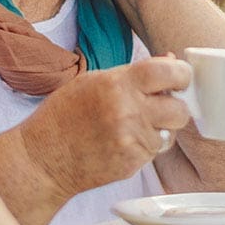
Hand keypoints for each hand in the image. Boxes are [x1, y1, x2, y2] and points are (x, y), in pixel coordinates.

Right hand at [20, 56, 194, 199]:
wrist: (42, 159)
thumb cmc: (63, 116)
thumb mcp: (93, 81)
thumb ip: (134, 73)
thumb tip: (170, 60)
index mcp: (118, 84)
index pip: (170, 72)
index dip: (182, 74)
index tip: (181, 78)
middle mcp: (128, 111)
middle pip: (180, 109)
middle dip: (176, 107)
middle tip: (163, 105)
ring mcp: (130, 140)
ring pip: (170, 134)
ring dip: (161, 129)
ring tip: (135, 126)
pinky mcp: (131, 164)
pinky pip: (155, 152)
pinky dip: (147, 147)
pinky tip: (124, 142)